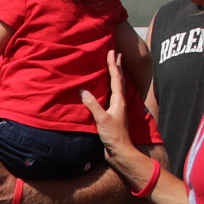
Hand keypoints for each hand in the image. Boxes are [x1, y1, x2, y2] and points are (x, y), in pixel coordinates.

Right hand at [80, 51, 154, 183]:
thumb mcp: (102, 119)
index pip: (116, 78)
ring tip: (113, 68)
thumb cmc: (114, 136)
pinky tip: (104, 91)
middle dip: (117, 67)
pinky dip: (108, 90)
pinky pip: (111, 98)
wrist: (121, 152)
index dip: (113, 65)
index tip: (111, 52)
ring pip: (116, 88)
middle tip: (116, 54)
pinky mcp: (113, 116)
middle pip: (119, 80)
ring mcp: (117, 109)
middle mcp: (120, 103)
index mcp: (118, 101)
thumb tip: (83, 90)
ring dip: (115, 76)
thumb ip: (93, 104)